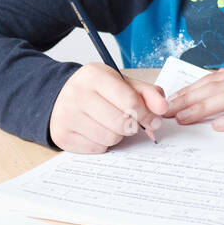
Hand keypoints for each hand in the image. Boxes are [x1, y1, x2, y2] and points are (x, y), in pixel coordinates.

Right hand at [49, 63, 167, 152]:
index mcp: (94, 76)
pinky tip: (97, 130)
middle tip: (128, 120)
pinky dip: (103, 143)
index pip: (130, 101)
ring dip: (117, 135)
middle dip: (131, 125)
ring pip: (110, 138)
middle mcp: (77, 94)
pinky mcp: (63, 136)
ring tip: (109, 123)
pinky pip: (97, 149)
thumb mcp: (122, 83)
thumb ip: (148, 93)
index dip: (147, 114)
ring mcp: (66, 116)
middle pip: (122, 124)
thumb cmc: (97, 90)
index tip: (152, 119)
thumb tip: (163, 109)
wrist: (60, 96)